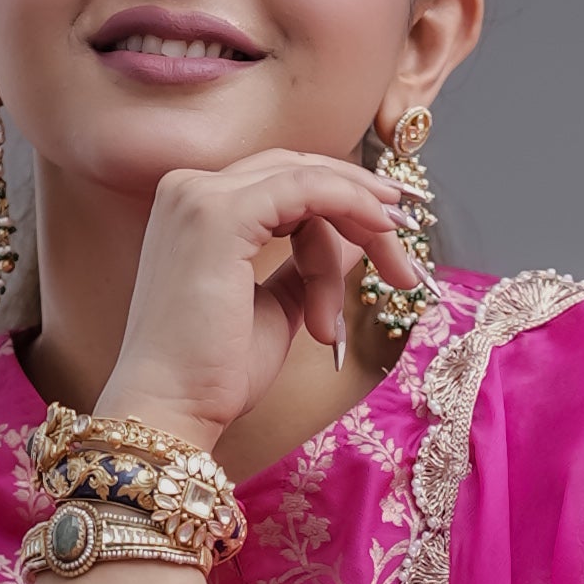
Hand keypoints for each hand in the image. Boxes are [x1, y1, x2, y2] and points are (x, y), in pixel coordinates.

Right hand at [89, 147, 422, 444]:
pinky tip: (386, 233)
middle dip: (365, 208)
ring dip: (363, 225)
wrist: (171, 409)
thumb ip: (314, 263)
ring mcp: (199, 196)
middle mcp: (189, 189)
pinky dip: (353, 204)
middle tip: (412, 250)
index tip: (395, 237)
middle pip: (301, 173)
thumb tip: (362, 233)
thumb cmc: (216, 371)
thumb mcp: (280, 304)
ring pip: (309, 179)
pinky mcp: (219, 213)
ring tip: (396, 277)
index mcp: (194, 208)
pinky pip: (307, 187)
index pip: (285, 185)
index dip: (346, 204)